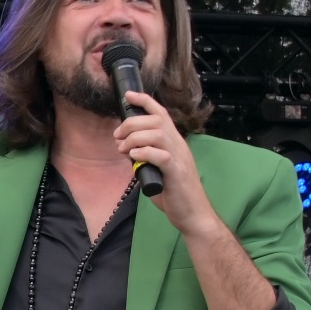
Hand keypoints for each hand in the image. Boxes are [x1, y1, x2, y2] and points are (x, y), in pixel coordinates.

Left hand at [113, 90, 215, 233]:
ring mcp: (179, 158)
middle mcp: (178, 145)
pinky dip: (145, 152)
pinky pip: (161, 155)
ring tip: (123, 149)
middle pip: (155, 121)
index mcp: (174, 142)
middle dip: (132, 123)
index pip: (162, 113)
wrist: (193, 213)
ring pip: (157, 134)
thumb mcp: (157, 169)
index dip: (145, 101)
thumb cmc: (175, 193)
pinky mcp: (176, 173)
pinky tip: (134, 157)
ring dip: (135, 138)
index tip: (128, 96)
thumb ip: (145, 157)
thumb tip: (127, 149)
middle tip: (118, 136)